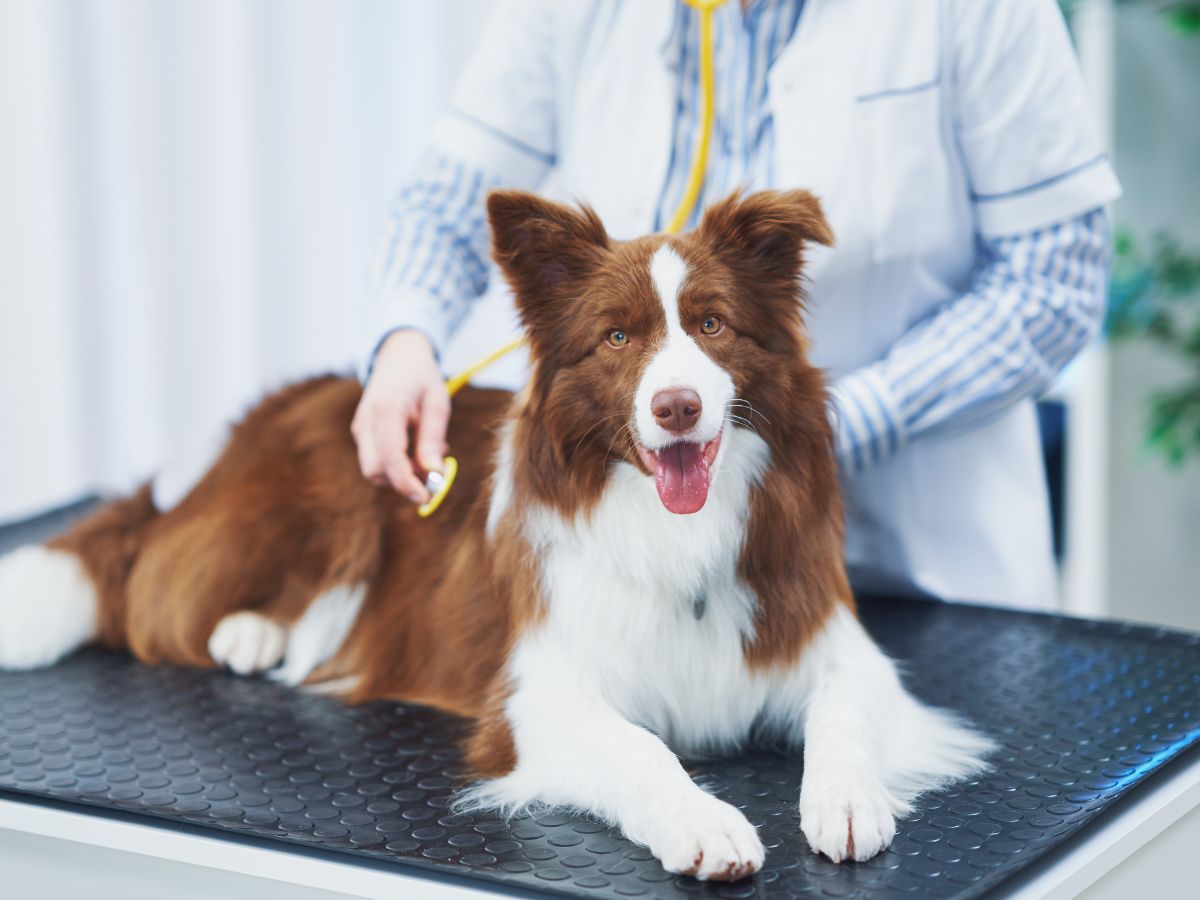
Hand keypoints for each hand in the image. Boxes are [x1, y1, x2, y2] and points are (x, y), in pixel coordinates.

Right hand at [351, 330, 449, 502]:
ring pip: (374, 469)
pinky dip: (396, 464)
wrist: (397, 355)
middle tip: (434, 475)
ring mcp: (359, 427)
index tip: (426, 497)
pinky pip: (376, 459)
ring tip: (428, 452)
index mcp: (386, 409)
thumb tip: (434, 474)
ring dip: (401, 473)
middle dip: (404, 482)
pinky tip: (416, 447)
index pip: (390, 458)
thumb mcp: (437, 403)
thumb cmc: (421, 378)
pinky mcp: (360, 432)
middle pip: (375, 471)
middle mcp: (366, 421)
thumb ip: (432, 440)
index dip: (406, 483)